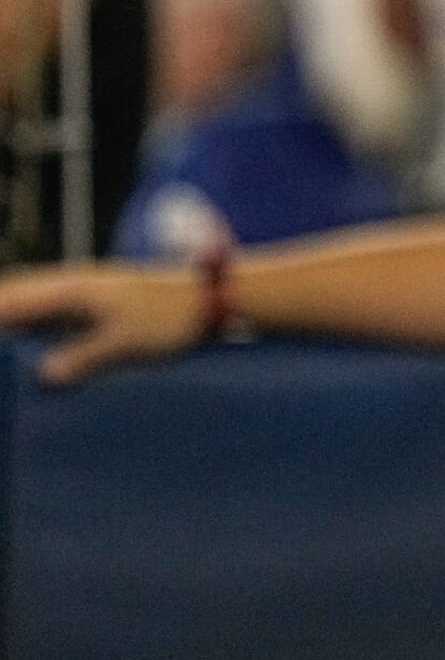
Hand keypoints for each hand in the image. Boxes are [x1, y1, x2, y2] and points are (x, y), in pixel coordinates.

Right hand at [0, 263, 202, 384]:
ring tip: (8, 348)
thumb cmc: (171, 318)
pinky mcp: (98, 299)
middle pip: (16, 293)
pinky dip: (36, 321)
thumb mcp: (126, 343)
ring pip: (34, 299)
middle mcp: (72, 284)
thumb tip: (43, 375)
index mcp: (71, 290)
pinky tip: (33, 340)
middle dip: (1, 315)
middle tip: (0, 352)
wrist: (209, 296)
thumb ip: (83, 357)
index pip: (11, 301)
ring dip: (14, 316)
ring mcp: (84, 289)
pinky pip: (53, 308)